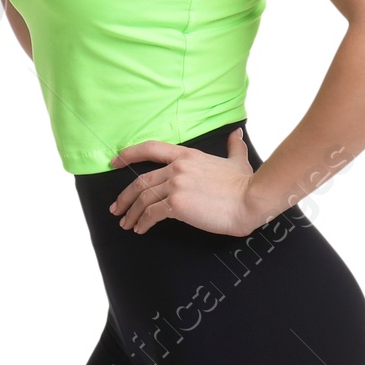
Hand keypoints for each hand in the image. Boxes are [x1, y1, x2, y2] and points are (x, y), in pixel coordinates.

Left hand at [108, 128, 267, 236]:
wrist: (250, 200)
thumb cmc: (245, 183)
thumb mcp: (237, 159)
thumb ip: (234, 146)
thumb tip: (236, 135)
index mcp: (187, 155)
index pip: (150, 148)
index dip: (128, 154)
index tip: (114, 162)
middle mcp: (177, 167)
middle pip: (140, 181)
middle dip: (125, 197)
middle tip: (116, 208)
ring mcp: (176, 185)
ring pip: (143, 199)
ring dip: (131, 213)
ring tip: (126, 224)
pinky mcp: (177, 205)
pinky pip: (152, 214)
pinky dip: (143, 223)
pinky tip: (141, 230)